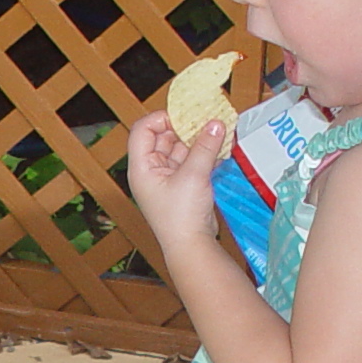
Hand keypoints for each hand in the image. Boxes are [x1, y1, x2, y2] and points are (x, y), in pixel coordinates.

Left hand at [124, 107, 231, 251]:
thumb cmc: (181, 217)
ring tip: (217, 130)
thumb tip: (215, 123)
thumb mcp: (194, 176)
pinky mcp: (182, 185)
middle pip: (163, 137)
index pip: (142, 130)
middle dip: (184, 127)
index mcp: (141, 168)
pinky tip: (219, 148)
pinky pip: (191, 161)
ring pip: (180, 148)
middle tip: (205, 119)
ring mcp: (167, 178)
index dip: (161, 119)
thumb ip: (205, 146)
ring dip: (197, 140)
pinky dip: (203, 153)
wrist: (191, 247)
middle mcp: (151, 171)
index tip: (184, 115)